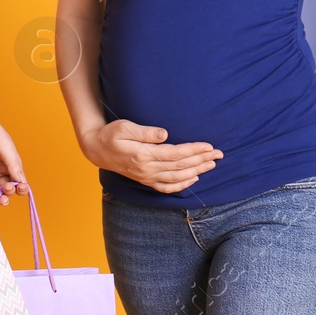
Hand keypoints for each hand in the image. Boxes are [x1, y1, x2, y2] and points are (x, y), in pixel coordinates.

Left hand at [0, 110, 26, 204]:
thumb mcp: (5, 145)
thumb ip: (13, 163)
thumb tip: (22, 181)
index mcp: (9, 163)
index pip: (18, 180)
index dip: (21, 187)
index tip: (22, 188)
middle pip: (7, 188)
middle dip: (10, 192)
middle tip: (8, 188)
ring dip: (0, 198)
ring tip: (2, 198)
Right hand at [79, 119, 221, 193]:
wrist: (96, 149)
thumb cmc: (110, 134)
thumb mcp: (124, 127)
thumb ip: (145, 131)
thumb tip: (165, 134)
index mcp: (143, 155)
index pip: (176, 154)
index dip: (194, 150)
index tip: (209, 145)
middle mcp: (147, 169)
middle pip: (181, 167)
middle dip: (202, 160)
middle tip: (219, 154)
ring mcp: (146, 177)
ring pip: (177, 178)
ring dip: (197, 172)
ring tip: (211, 164)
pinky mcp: (145, 180)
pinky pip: (167, 187)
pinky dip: (182, 185)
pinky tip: (193, 179)